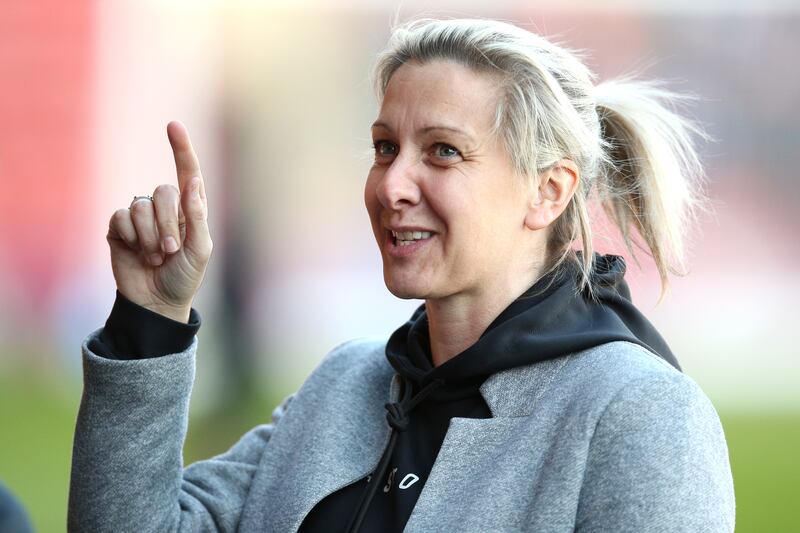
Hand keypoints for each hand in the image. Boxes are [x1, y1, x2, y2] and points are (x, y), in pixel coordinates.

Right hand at [106, 121, 211, 322]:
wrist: (157, 302)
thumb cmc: (185, 277)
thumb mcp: (200, 249)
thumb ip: (197, 215)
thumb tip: (193, 180)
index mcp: (189, 209)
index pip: (186, 172)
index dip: (181, 148)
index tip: (173, 125)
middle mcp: (165, 208)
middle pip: (163, 192)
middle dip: (168, 223)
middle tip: (171, 250)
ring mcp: (141, 217)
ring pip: (141, 207)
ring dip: (150, 236)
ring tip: (156, 257)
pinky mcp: (120, 228)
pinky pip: (121, 217)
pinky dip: (132, 237)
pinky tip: (137, 253)